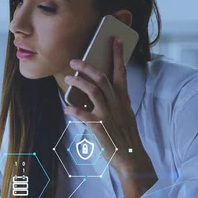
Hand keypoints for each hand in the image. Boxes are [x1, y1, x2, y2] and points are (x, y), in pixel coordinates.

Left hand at [64, 38, 157, 197]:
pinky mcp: (100, 128)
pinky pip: (84, 116)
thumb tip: (98, 90)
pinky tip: (66, 108)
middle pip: (103, 78)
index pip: (121, 72)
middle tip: (75, 60)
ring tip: (68, 78)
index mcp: (123, 99)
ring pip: (93, 91)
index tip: (114, 39)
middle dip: (88, 67)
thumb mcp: (123, 114)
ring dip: (79, 83)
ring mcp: (108, 115)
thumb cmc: (125, 136)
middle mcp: (117, 104)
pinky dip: (73, 110)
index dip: (117, 55)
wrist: (132, 157)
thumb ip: (113, 101)